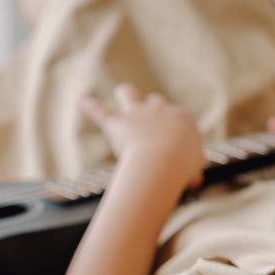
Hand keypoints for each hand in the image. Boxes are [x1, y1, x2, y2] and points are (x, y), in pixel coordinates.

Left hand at [80, 84, 203, 189]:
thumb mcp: (193, 169)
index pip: (179, 119)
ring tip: (122, 94)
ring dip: (125, 95)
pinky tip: (81, 101)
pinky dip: (89, 107)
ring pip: (128, 93)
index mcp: (183, 118)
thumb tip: (193, 181)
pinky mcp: (117, 124)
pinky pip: (99, 111)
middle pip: (155, 101)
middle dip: (152, 110)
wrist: (165, 160)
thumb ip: (191, 171)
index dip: (176, 133)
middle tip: (149, 124)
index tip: (176, 149)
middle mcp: (160, 110)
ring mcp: (137, 114)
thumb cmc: (183, 166)